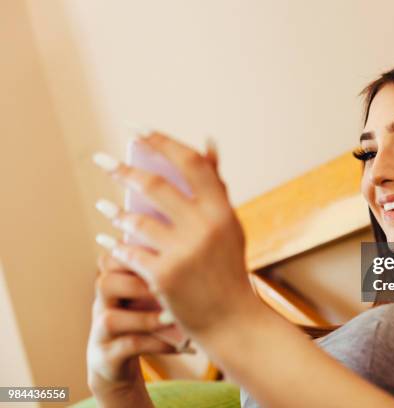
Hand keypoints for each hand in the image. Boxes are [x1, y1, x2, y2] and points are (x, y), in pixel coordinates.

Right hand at [87, 254, 175, 405]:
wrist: (117, 359)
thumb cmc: (142, 317)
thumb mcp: (148, 296)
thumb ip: (159, 275)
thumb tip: (194, 248)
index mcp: (112, 282)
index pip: (113, 259)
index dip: (135, 255)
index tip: (168, 256)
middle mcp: (101, 303)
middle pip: (105, 284)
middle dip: (138, 285)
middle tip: (168, 287)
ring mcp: (100, 331)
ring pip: (111, 319)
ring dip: (147, 318)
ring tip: (173, 317)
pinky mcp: (106, 356)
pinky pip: (129, 346)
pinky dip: (158, 344)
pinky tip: (181, 344)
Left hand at [92, 131, 258, 340]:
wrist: (231, 318)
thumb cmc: (228, 267)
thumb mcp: (229, 226)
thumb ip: (216, 187)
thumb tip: (208, 142)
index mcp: (223, 211)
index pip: (192, 163)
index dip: (163, 142)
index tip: (137, 128)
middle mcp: (205, 227)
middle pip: (156, 185)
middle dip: (123, 169)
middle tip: (103, 160)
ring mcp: (183, 252)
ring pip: (136, 219)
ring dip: (115, 210)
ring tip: (103, 205)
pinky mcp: (163, 276)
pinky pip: (130, 250)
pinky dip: (115, 241)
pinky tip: (106, 235)